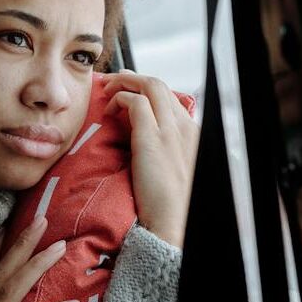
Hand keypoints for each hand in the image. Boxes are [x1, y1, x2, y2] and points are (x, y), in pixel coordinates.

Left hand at [100, 69, 198, 248]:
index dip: (147, 90)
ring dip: (125, 82)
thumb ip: (165, 149)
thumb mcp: (175, 169)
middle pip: (161, 85)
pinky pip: (135, 102)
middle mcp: (186, 127)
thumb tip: (142, 137)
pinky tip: (109, 110)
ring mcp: (171, 131)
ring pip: (150, 85)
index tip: (130, 91)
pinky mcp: (152, 139)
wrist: (174, 224)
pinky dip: (120, 98)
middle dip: (134, 77)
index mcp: (194, 134)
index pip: (170, 98)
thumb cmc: (170, 205)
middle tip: (114, 82)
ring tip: (107, 89)